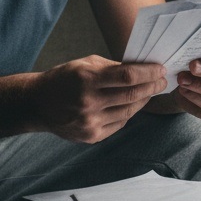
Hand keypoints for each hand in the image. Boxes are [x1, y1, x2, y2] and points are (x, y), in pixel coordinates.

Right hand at [35, 55, 165, 142]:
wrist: (37, 104)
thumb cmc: (64, 78)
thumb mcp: (85, 64)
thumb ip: (113, 67)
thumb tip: (142, 69)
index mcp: (87, 79)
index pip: (127, 76)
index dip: (148, 73)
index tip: (161, 69)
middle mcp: (89, 102)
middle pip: (132, 95)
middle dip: (152, 87)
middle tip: (162, 81)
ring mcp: (90, 122)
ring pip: (129, 112)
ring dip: (143, 100)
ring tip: (150, 91)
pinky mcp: (92, 136)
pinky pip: (120, 124)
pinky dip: (129, 113)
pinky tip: (132, 104)